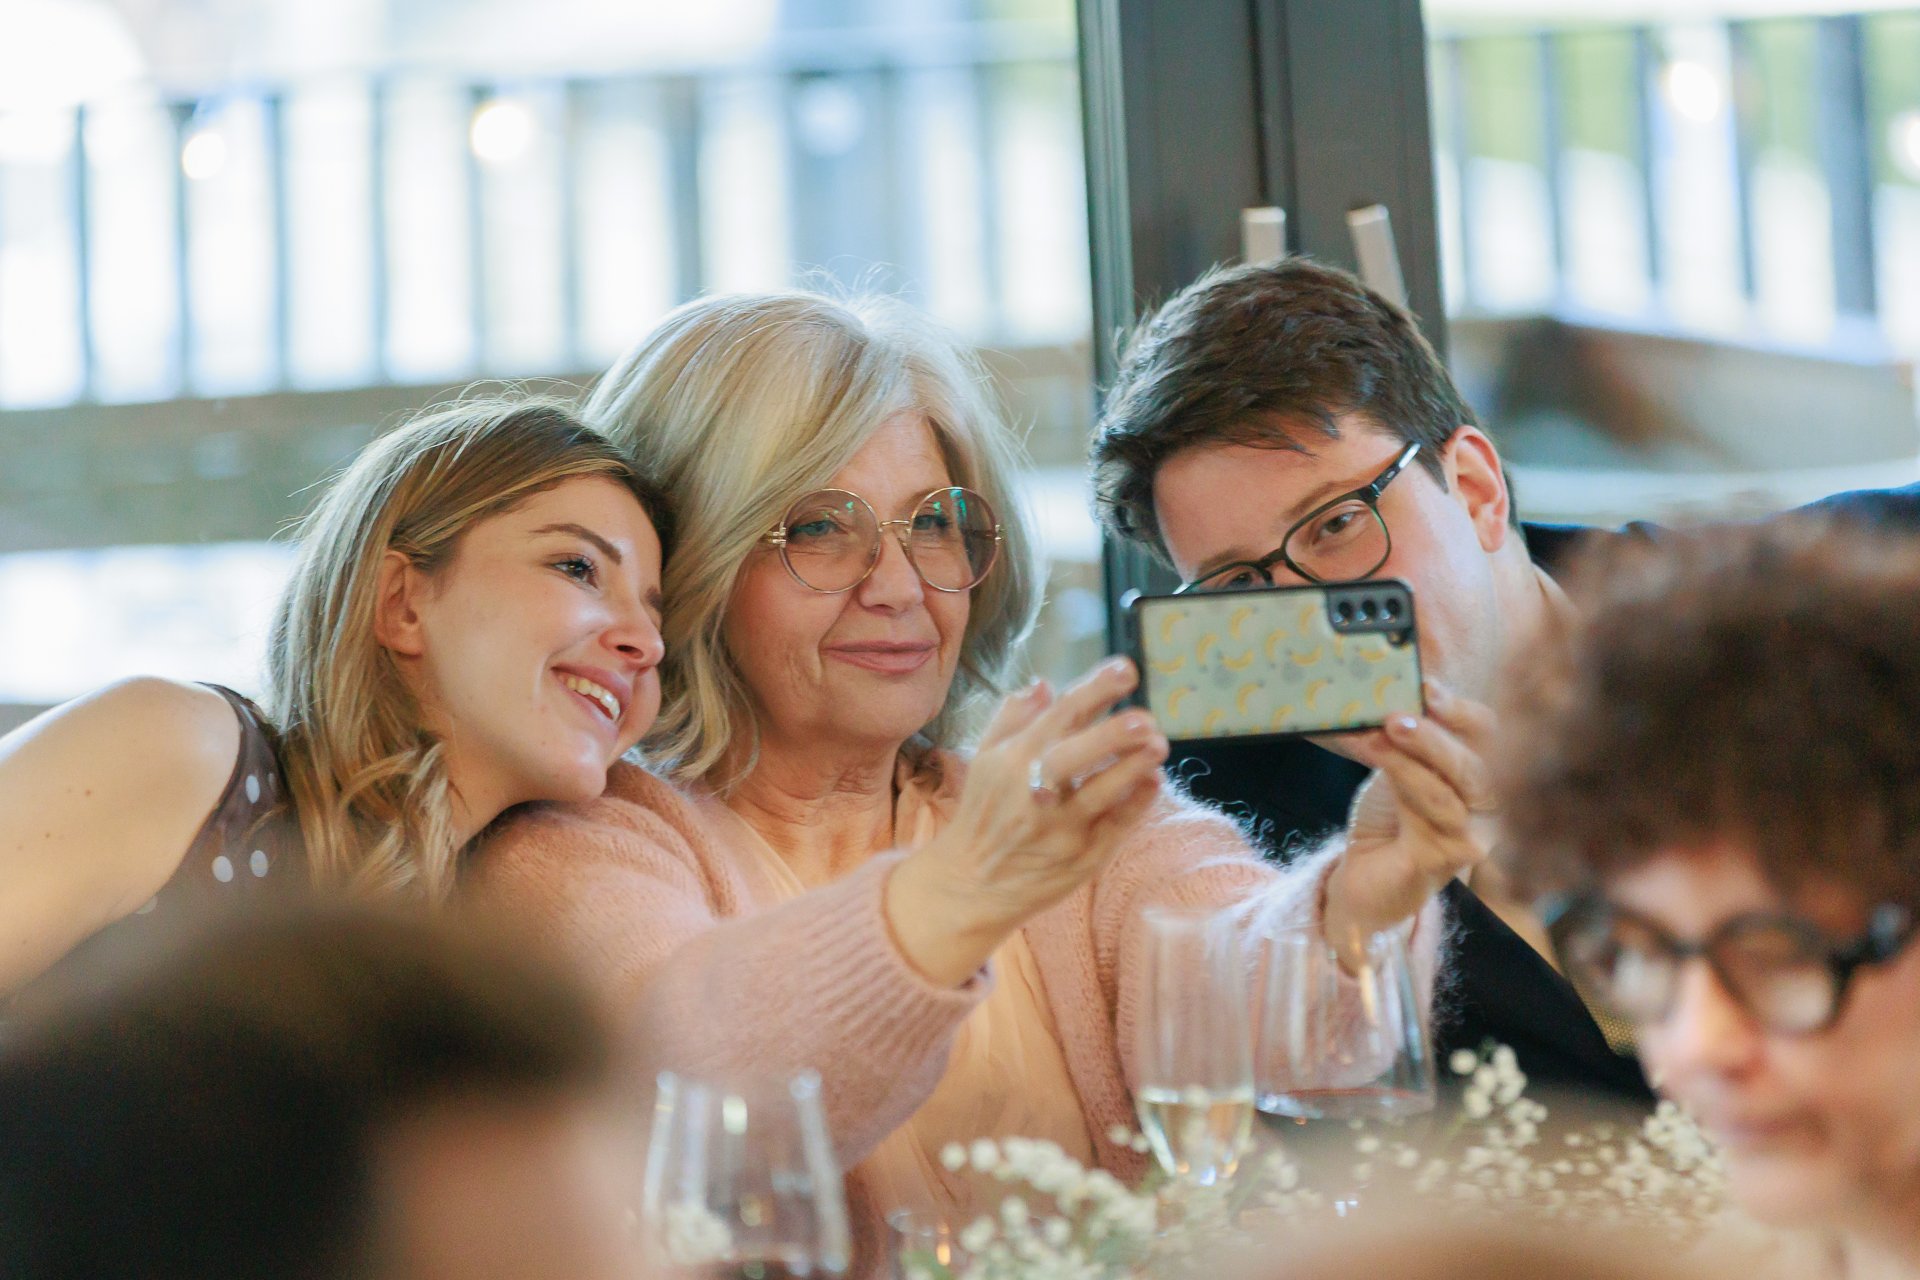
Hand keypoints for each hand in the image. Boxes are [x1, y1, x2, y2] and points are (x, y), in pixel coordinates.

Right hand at [886, 658, 1168, 985]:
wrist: (971, 886)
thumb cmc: (984, 813)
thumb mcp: (985, 759)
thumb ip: (1012, 718)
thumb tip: (1045, 683)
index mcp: (1012, 760)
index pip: (1058, 715)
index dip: (1094, 689)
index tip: (1126, 668)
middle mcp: (1033, 793)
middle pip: (1073, 757)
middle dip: (1111, 734)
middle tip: (1145, 715)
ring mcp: (1058, 829)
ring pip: (1100, 794)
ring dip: (1131, 767)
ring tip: (1159, 743)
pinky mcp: (1080, 860)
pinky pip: (1115, 828)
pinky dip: (1135, 804)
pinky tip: (1152, 781)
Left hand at [1320, 680, 1498, 967]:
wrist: (1366, 879)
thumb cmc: (1388, 820)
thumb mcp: (1398, 767)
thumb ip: (1404, 738)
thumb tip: (1387, 692)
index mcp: (1478, 776)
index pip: (1489, 735)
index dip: (1460, 709)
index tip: (1424, 686)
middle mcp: (1486, 808)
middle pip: (1474, 764)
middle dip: (1432, 735)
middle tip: (1394, 714)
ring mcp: (1471, 837)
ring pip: (1447, 790)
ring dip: (1407, 757)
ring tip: (1373, 734)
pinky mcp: (1445, 860)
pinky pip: (1426, 816)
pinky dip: (1398, 779)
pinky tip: (1373, 756)